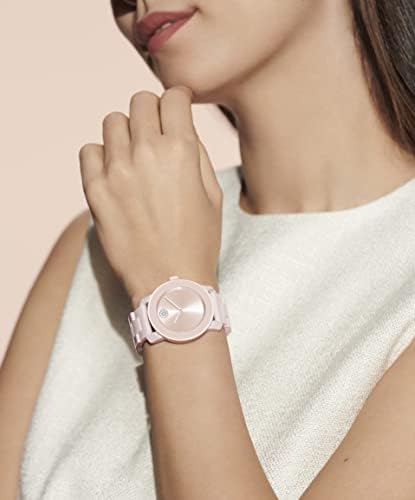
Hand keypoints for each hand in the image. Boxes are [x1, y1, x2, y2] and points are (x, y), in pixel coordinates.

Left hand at [79, 86, 222, 307]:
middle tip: (155, 134)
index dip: (178, 101)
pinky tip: (114, 173)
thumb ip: (196, 153)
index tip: (177, 111)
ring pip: (113, 121)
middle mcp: (147, 153)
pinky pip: (89, 150)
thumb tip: (180, 128)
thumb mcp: (213, 194)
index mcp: (182, 151)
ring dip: (126, 132)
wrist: (171, 282)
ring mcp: (117, 171)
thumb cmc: (198, 241)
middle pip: (140, 101)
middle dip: (152, 112)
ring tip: (134, 156)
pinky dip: (101, 155)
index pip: (174, 97)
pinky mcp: (95, 191)